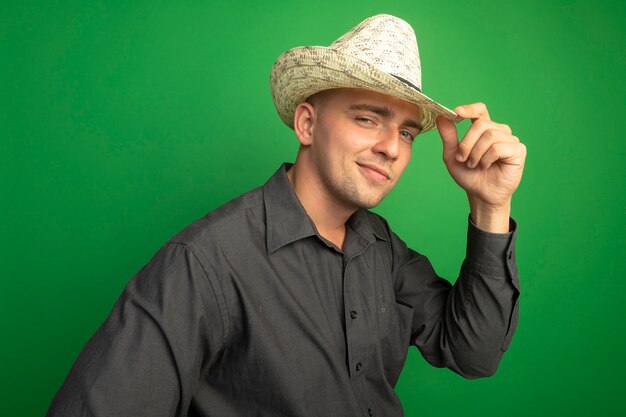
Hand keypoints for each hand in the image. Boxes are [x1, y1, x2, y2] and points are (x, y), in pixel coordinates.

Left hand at [436, 103, 526, 230]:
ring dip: (476, 153)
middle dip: (467, 143)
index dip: (470, 109)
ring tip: (474, 165)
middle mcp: (498, 131)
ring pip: (490, 135)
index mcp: (483, 129)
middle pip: (481, 124)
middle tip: (463, 159)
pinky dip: (487, 159)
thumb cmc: (469, 175)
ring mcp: (510, 140)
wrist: (480, 194)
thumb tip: (441, 117)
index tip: (457, 112)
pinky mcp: (518, 150)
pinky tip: (486, 166)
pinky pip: (499, 147)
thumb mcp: (452, 155)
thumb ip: (448, 136)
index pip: (480, 111)